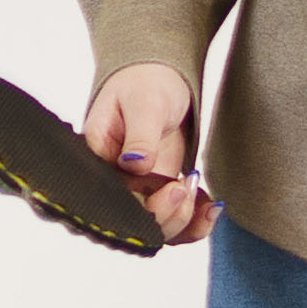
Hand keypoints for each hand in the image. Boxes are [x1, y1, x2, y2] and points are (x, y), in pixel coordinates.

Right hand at [85, 66, 220, 246]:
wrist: (159, 78)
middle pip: (132, 224)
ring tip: (197, 190)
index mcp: (96, 161)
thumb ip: (139, 136)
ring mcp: (136, 191)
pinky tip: (210, 206)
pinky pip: (174, 222)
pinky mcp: (158, 193)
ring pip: (155, 229)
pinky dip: (195, 222)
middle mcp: (112, 183)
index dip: (141, 209)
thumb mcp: (143, 102)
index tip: (170, 188)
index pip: (109, 202)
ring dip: (183, 221)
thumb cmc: (143, 83)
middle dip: (166, 216)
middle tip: (183, 184)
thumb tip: (134, 165)